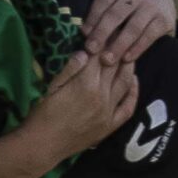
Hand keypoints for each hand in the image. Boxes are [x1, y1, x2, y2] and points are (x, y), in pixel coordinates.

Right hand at [0, 50, 140, 177]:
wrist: (43, 145)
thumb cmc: (43, 114)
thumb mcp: (52, 86)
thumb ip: (71, 68)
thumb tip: (87, 50)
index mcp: (85, 83)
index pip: (99, 55)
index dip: (104, 41)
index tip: (107, 31)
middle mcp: (102, 95)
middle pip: (114, 66)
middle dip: (117, 48)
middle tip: (119, 36)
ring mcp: (109, 111)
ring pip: (125, 82)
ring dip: (128, 66)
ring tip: (129, 53)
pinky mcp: (111, 125)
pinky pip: (129, 107)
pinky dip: (134, 92)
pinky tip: (134, 80)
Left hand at [61, 0, 175, 64]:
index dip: (93, 16)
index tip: (82, 31)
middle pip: (117, 15)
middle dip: (103, 33)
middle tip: (90, 49)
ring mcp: (152, 6)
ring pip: (133, 28)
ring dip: (119, 45)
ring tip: (106, 59)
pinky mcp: (164, 19)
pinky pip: (149, 36)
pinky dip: (137, 48)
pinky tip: (126, 58)